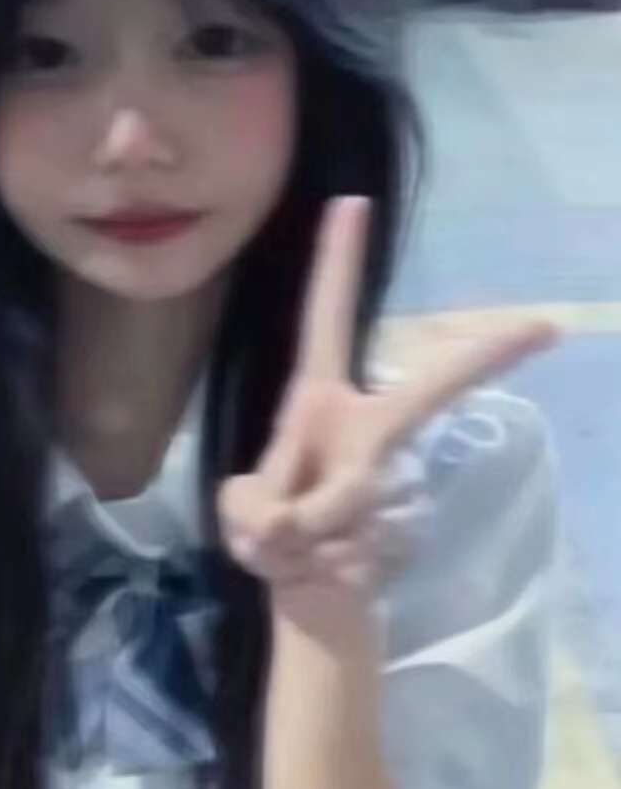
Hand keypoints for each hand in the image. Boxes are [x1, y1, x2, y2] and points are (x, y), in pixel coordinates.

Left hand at [216, 197, 559, 625]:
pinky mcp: (395, 521)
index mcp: (316, 398)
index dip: (335, 262)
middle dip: (477, 363)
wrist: (306, 588)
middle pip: (426, 391)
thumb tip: (282, 526)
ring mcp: (383, 474)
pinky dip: (303, 564)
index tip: (355, 200)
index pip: (326, 319)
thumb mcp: (242, 517)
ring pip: (347, 500)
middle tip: (546, 322)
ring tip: (284, 544)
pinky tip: (309, 564)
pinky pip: (341, 546)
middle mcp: (360, 425)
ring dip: (295, 534)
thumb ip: (261, 513)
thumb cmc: (268, 529)